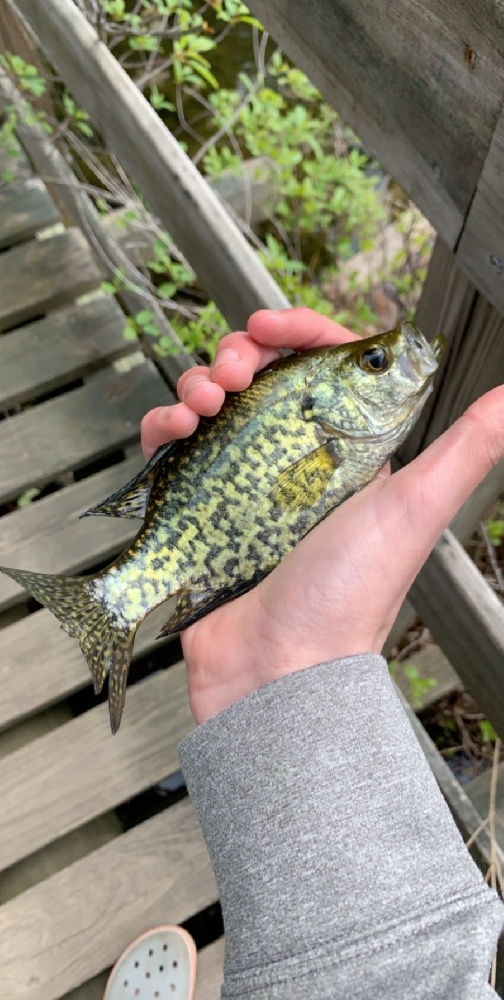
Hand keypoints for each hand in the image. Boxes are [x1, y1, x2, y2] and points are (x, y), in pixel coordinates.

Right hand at [142, 308, 503, 724]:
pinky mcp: (200, 510)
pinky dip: (163, 429)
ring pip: (214, 408)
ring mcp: (243, 487)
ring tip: (200, 402)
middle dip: (239, 357)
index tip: (270, 326)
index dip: (297, 334)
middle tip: (230, 368)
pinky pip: (174, 453)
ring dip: (197, 386)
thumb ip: (465, 450)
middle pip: (261, 381)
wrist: (278, 670)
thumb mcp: (413, 510)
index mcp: (346, 455)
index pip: (324, 369)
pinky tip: (171, 431)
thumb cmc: (348, 599)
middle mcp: (294, 465)